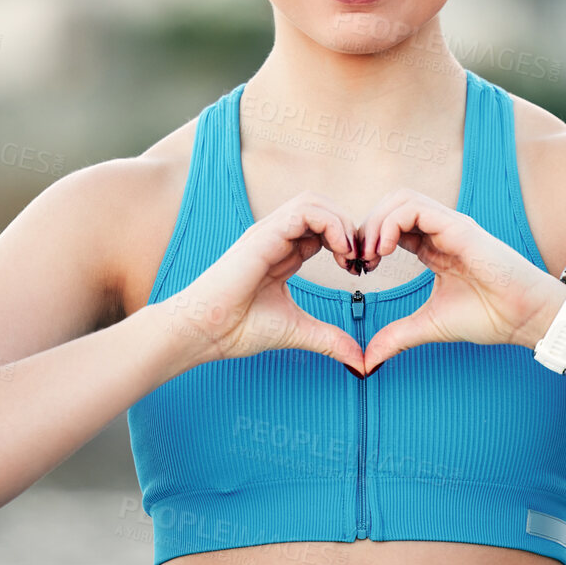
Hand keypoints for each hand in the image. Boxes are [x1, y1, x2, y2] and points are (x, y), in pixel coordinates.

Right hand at [159, 191, 367, 371]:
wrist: (204, 332)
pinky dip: (331, 224)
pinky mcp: (264, 235)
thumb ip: (330, 340)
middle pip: (321, 207)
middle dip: (349, 227)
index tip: (359, 271)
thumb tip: (361, 363)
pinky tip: (341, 252)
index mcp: (282, 253)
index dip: (347, 243)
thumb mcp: (297, 331)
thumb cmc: (238, 329)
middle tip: (361, 260)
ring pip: (314, 202)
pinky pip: (305, 211)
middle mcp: (276, 237)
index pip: (323, 229)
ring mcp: (269, 233)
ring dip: (342, 222)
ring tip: (351, 254)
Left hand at [353, 188, 565, 371]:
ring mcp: (450, 225)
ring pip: (401, 198)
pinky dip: (391, 223)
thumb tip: (367, 361)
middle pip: (391, 205)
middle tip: (357, 261)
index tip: (358, 271)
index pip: (391, 226)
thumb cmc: (489, 316)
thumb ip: (397, 337)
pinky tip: (384, 251)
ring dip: (376, 222)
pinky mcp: (458, 227)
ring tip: (369, 255)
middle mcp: (440, 230)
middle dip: (366, 227)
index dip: (367, 241)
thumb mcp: (430, 325)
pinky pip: (416, 208)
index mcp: (433, 247)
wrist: (525, 318)